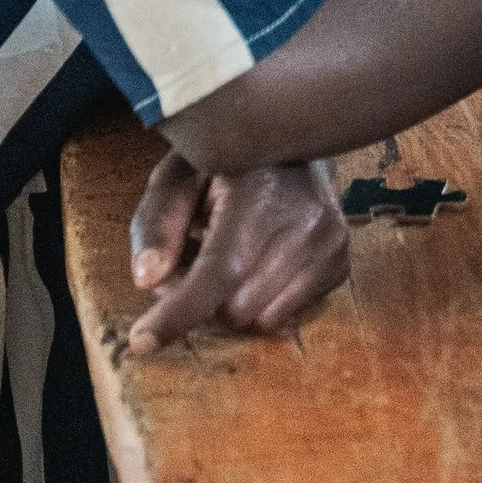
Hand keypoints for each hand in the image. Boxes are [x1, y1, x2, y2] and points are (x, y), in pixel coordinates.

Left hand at [126, 152, 350, 352]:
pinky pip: (286, 317)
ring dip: (232, 302)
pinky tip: (257, 263)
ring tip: (229, 257)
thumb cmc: (230, 160)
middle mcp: (304, 221)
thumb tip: (147, 280)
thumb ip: (157, 222)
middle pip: (234, 309)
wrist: (296, 138)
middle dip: (202, 299)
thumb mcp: (180, 173)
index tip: (141, 344)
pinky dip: (261, 302)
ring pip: (259, 320)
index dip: (178, 313)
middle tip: (193, 260)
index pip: (219, 272)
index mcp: (260, 193)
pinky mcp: (340, 262)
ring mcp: (329, 244)